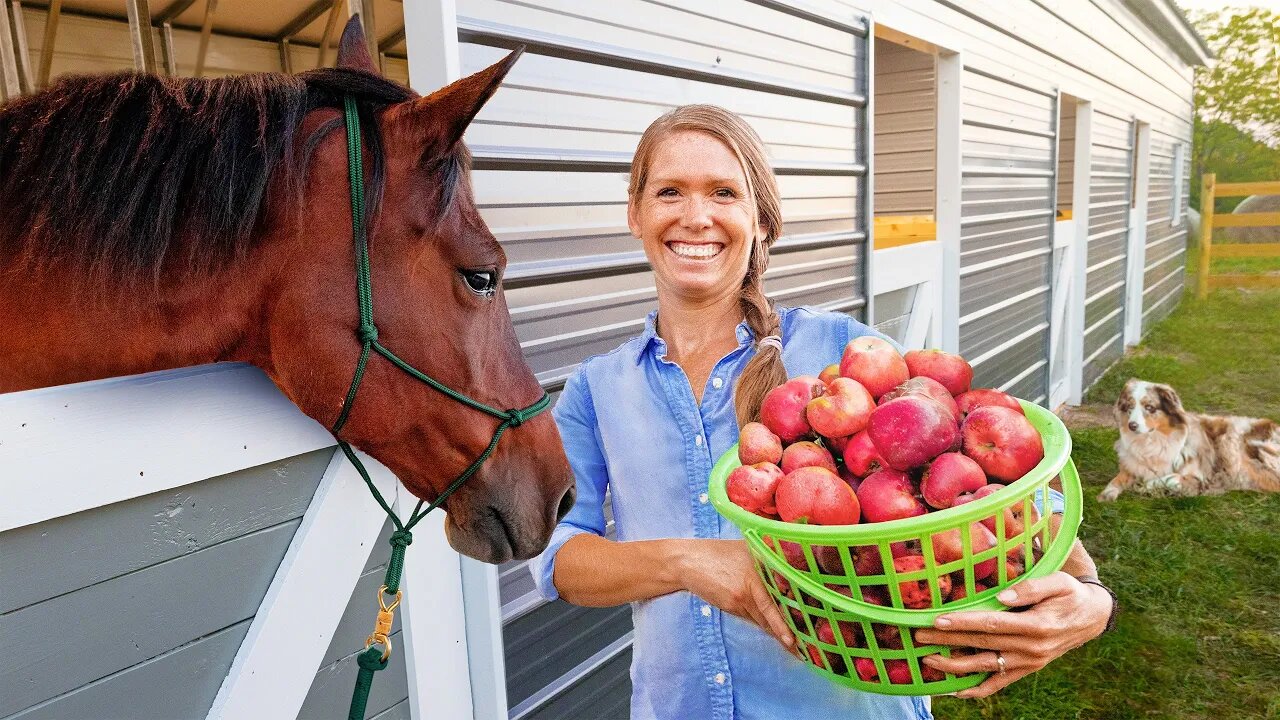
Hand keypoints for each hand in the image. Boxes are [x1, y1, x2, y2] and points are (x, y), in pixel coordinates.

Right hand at [675, 539, 796, 651]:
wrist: (687, 560)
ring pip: (766, 616)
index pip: (788, 585)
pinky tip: (775, 635)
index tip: (813, 619)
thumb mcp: (745, 550)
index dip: (800, 605)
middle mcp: (759, 575)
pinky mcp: (734, 602)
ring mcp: (746, 590)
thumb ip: (766, 560)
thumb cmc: (717, 555)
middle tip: (808, 645)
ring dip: (779, 632)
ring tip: (795, 647)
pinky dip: (763, 625)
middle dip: (792, 627)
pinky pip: (752, 617)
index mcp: (765, 559)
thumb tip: (788, 576)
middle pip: (780, 605)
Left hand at [913, 572, 1112, 698]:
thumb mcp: (1058, 583)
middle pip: (982, 645)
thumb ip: (1031, 588)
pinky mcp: (1027, 670)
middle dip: (948, 641)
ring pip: (985, 668)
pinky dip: (977, 690)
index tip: (937, 620)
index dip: (963, 623)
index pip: (992, 624)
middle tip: (919, 637)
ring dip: (955, 666)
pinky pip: (999, 684)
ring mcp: (1028, 663)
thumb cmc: (1070, 594)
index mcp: (1036, 625)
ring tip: (929, 660)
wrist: (1092, 618)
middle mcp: (1031, 649)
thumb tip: (1003, 596)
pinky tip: (956, 690)